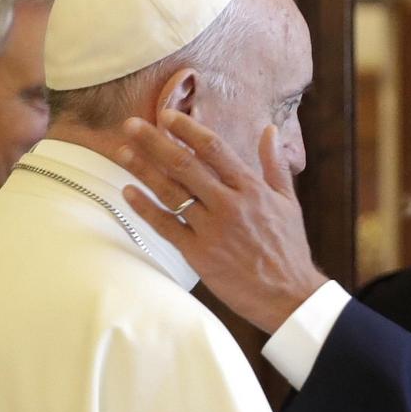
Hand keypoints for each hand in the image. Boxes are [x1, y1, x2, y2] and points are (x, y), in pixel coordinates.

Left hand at [115, 110, 328, 333]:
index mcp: (251, 188)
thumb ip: (274, 164)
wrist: (288, 295)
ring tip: (122, 151)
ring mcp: (212, 230)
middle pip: (184, 165)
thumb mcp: (289, 202)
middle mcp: (229, 204)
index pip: (214, 149)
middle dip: (154, 142)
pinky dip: (145, 208)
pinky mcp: (199, 254)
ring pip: (170, 192)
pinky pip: (166, 227)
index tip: (166, 115)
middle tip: (130, 125)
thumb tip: (269, 129)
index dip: (187, 129)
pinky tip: (128, 192)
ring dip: (143, 169)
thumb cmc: (289, 248)